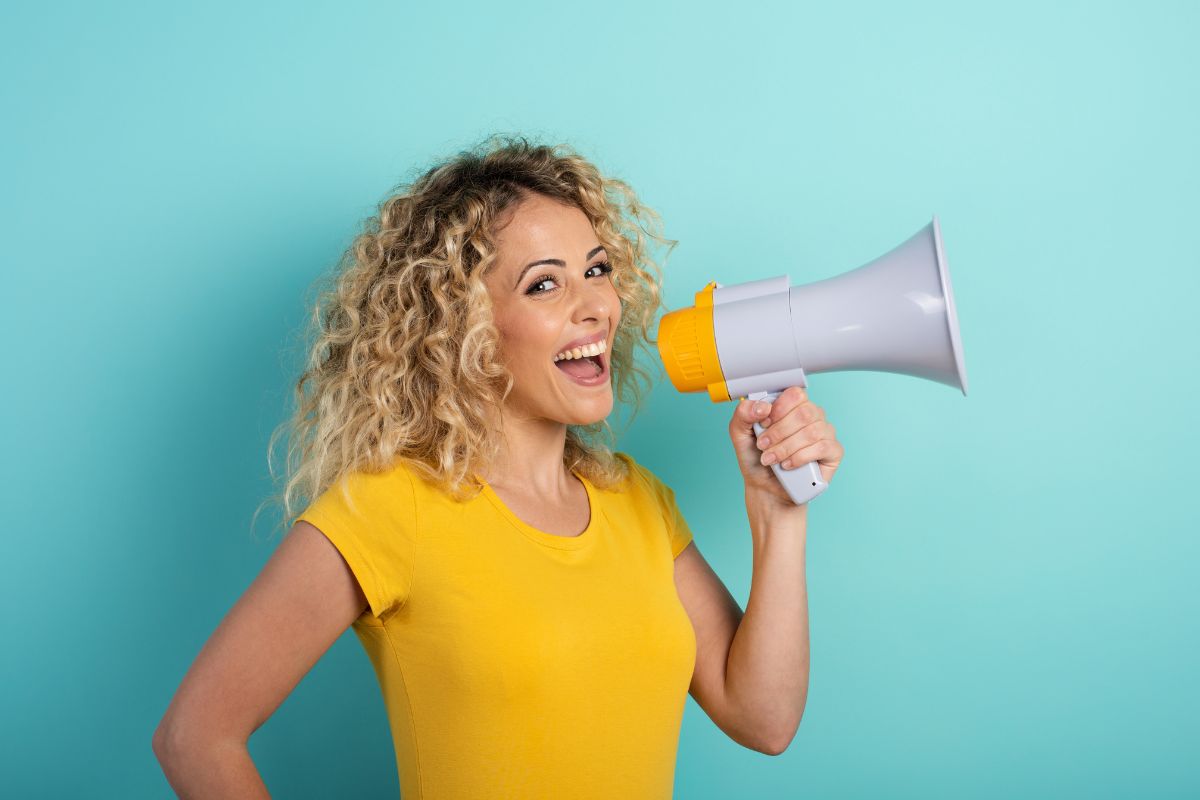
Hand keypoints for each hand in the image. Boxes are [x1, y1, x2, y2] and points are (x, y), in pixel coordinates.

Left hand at [728, 386, 843, 504]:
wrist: (764, 487)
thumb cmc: (756, 458)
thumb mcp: (740, 434)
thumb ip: (743, 414)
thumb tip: (762, 406)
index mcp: (793, 406)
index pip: (795, 394)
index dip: (779, 408)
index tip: (763, 423)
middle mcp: (812, 416)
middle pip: (804, 412)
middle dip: (779, 432)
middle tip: (763, 445)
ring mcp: (825, 433)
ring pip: (812, 432)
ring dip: (786, 447)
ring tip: (771, 459)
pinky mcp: (833, 452)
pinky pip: (823, 447)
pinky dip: (801, 457)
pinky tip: (787, 465)